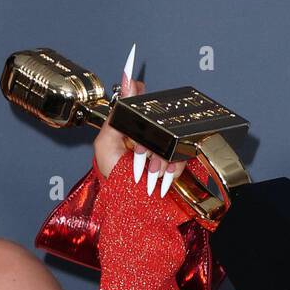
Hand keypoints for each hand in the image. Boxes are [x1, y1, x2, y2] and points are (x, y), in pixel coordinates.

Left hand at [92, 43, 187, 197]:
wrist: (130, 209)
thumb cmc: (115, 180)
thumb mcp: (106, 144)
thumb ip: (118, 114)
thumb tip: (127, 80)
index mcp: (132, 128)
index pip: (143, 101)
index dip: (142, 98)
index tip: (141, 94)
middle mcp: (150, 135)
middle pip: (160, 122)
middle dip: (149, 141)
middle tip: (138, 155)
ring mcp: (165, 148)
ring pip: (172, 139)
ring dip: (158, 158)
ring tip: (146, 173)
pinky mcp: (178, 161)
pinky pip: (184, 155)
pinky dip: (171, 168)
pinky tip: (159, 177)